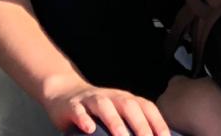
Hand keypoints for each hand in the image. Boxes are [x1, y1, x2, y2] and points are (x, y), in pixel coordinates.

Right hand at [44, 81, 169, 135]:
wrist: (63, 92)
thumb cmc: (96, 111)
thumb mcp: (117, 114)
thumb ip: (133, 126)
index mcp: (124, 99)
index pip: (145, 107)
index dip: (157, 122)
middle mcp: (110, 97)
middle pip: (128, 105)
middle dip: (139, 124)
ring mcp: (91, 100)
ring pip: (104, 106)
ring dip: (114, 120)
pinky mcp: (72, 106)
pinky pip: (78, 111)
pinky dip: (84, 118)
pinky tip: (89, 129)